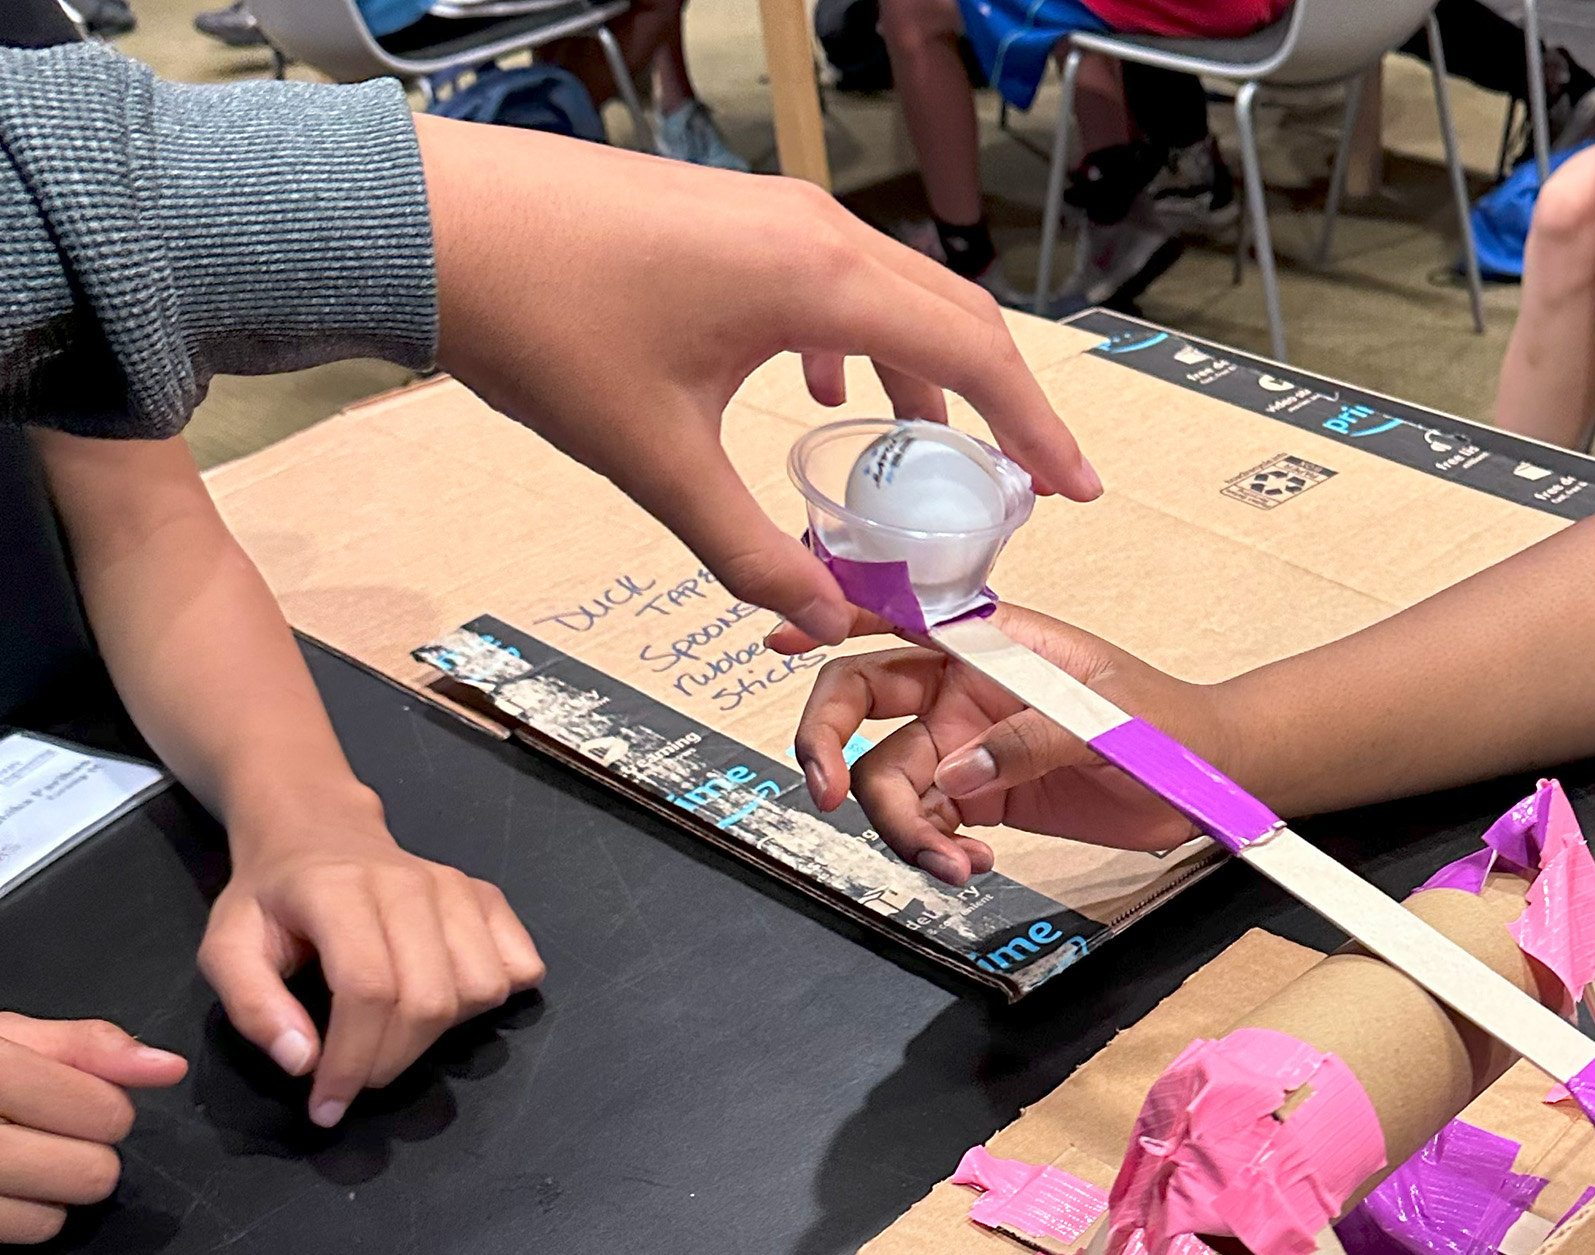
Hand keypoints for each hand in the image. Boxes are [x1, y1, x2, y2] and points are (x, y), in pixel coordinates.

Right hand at [0, 1014, 186, 1244]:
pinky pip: (26, 1234)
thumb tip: (167, 1068)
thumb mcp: (4, 1036)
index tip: (76, 1098)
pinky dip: (26, 1216)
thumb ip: (86, 1046)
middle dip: (84, 1151)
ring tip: (21, 1156)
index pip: (105, 1113)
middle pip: (93, 1172)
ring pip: (59, 1215)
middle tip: (46, 1130)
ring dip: (54, 1189)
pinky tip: (2, 1184)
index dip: (105, 1106)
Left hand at [200, 791, 543, 1127]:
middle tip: (357, 1078)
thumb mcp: (226, 947)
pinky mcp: (486, 897)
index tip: (328, 1105)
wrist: (316, 831)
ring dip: (439, 1035)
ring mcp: (457, 888)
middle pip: (428, 1000)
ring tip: (395, 1033)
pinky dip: (490, 999)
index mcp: (338, 891)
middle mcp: (409, 883)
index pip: (367, 989)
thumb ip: (253, 1007)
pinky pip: (517, 966)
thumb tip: (304, 1062)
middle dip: (391, 1061)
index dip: (352, 1060)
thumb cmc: (271, 897)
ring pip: (479, 989)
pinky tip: (445, 1001)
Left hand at [418, 118, 1101, 647]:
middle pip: (953, 318)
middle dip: (1000, 404)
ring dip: (926, 374)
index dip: (1037, 428)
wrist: (430, 222)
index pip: (973, 354)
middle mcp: (814, 231)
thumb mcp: (654, 458)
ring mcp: (773, 214)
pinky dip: (859, 343)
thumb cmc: (540, 321)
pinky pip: (833, 281)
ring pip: (892, 295)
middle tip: (1034, 479)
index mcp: (818, 280)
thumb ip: (748, 547)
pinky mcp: (732, 218)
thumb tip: (820, 613)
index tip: (1076, 486)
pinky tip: (823, 394)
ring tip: (931, 451)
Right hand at [788, 605, 1223, 883]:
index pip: (897, 619)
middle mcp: (962, 690)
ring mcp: (965, 746)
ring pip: (889, 780)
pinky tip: (970, 867)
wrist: (1204, 780)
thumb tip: (960, 774)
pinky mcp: (979, 800)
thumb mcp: (1110, 720)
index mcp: (990, 643)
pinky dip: (934, 852)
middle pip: (861, 705)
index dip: (832, 621)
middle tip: (827, 796)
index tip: (782, 637)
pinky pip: (926, 823)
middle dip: (828, 745)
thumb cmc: (1167, 723)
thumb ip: (1033, 738)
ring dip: (902, 828)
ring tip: (952, 866)